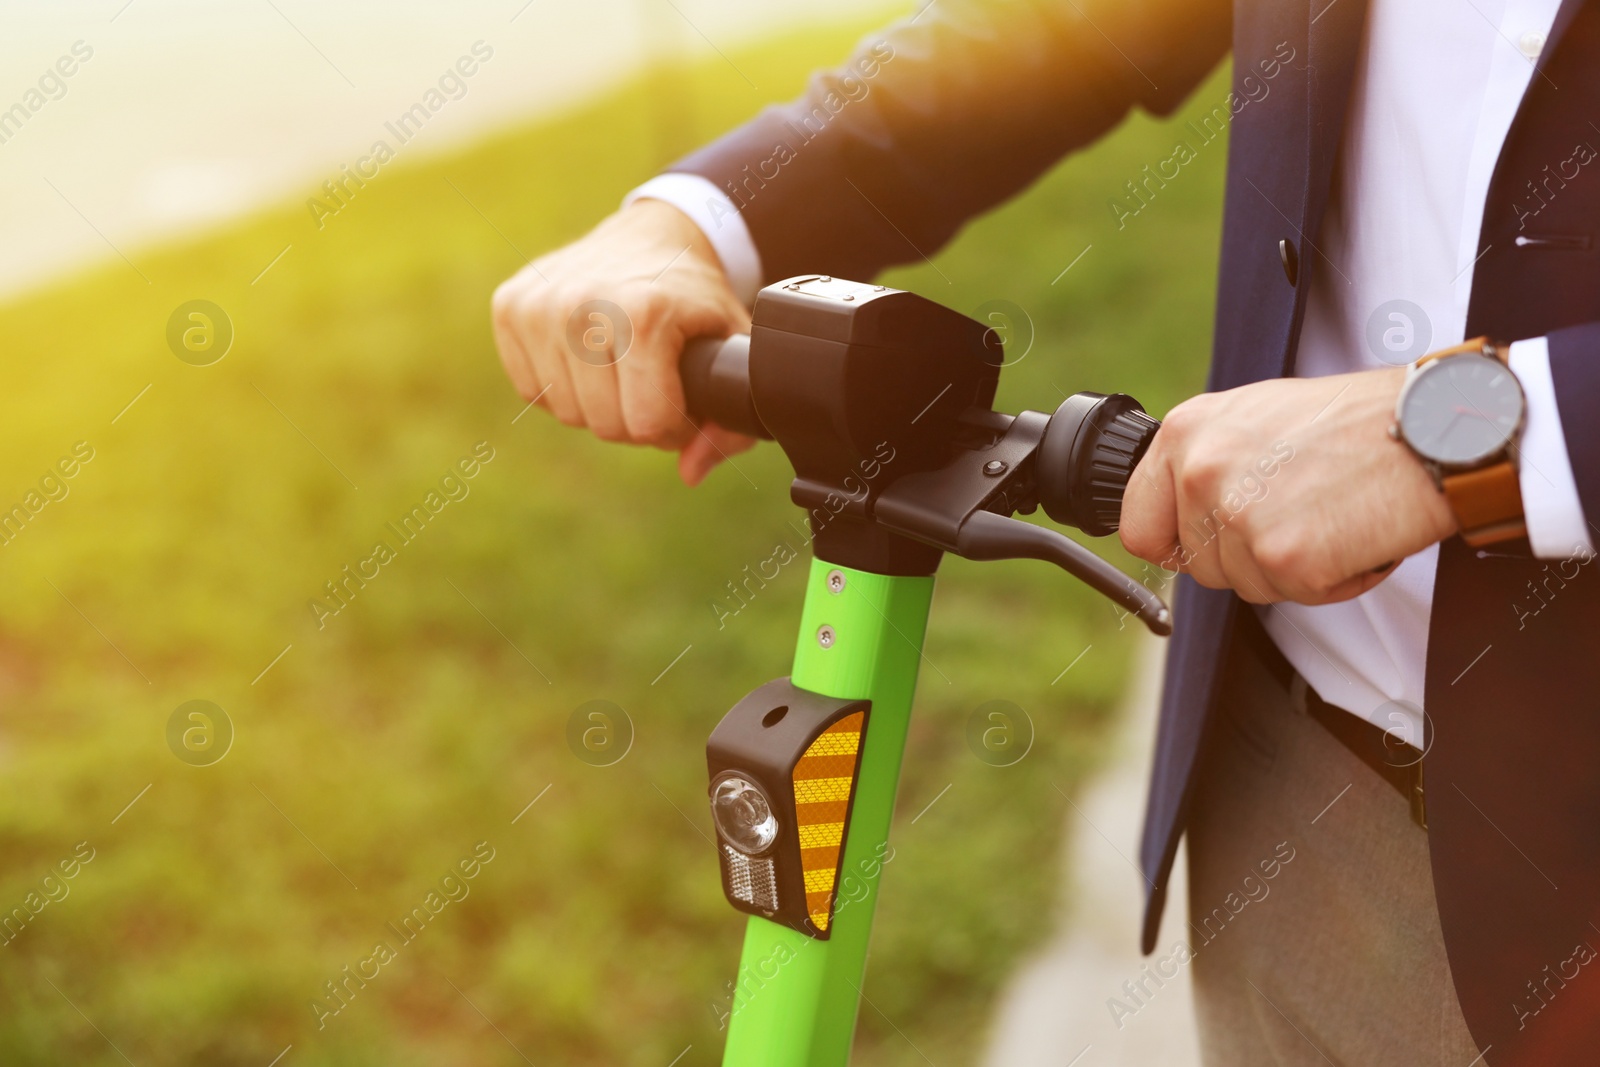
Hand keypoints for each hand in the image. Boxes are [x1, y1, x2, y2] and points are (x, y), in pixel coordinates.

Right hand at [491, 198, 755, 484]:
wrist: (652, 235)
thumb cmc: (695, 299)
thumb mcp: (733, 352)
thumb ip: (731, 422)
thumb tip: (691, 473)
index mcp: (643, 312)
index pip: (647, 423)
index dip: (674, 428)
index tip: (684, 403)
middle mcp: (582, 303)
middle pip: (606, 425)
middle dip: (637, 420)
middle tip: (655, 385)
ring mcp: (539, 302)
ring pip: (568, 413)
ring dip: (599, 405)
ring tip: (623, 369)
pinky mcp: (510, 304)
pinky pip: (532, 391)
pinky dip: (563, 387)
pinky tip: (587, 356)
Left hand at [1118, 368, 1458, 604]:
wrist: (1432, 426)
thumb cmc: (1354, 421)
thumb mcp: (1253, 417)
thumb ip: (1204, 462)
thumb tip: (1176, 512)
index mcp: (1184, 433)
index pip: (1139, 527)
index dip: (1176, 545)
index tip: (1210, 542)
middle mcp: (1200, 472)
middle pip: (1200, 565)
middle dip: (1249, 555)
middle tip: (1303, 510)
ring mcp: (1239, 517)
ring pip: (1245, 585)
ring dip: (1292, 567)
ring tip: (1332, 513)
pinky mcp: (1285, 557)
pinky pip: (1294, 595)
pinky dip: (1332, 579)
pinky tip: (1354, 533)